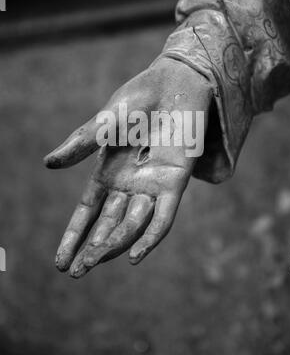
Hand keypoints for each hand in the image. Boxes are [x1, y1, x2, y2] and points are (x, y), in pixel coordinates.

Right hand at [44, 57, 211, 277]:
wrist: (175, 82)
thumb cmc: (138, 98)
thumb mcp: (105, 122)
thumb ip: (81, 144)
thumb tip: (48, 164)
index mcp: (108, 172)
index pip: (87, 212)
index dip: (73, 236)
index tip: (59, 262)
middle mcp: (129, 185)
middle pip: (108, 225)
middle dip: (91, 249)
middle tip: (75, 271)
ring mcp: (152, 186)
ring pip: (132, 225)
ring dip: (114, 245)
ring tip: (93, 261)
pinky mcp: (175, 182)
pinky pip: (163, 217)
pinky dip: (150, 237)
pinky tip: (135, 257)